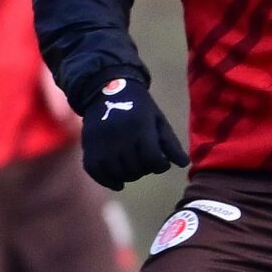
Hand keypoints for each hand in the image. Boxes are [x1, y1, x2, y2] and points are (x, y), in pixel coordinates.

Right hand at [79, 75, 186, 190]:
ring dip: (128, 176)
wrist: (105, 89)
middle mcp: (120, 137)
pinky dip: (108, 181)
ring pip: (117, 173)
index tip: (161, 162)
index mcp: (140, 127)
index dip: (160, 165)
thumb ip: (170, 142)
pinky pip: (96, 172)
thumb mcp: (157, 120)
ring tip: (133, 169)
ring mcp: (102, 143)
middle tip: (146, 163)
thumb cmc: (137, 106)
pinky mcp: (88, 147)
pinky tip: (118, 183)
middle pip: (135, 168)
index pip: (152, 159)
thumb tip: (183, 164)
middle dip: (145, 170)